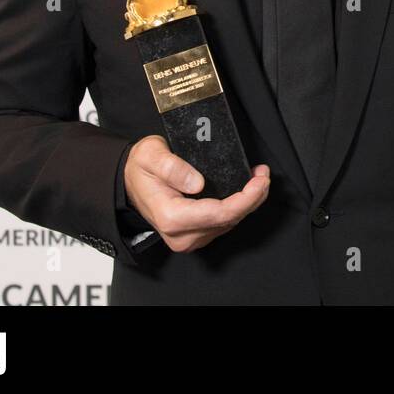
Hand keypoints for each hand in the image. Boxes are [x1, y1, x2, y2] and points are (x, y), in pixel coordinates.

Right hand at [123, 134, 269, 252]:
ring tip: (258, 177)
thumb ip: (172, 167)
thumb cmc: (141, 167)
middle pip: (229, 220)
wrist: (130, 181)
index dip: (246, 198)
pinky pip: (224, 223)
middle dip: (253, 197)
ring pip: (230, 223)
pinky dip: (239, 206)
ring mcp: (188, 238)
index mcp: (171, 217)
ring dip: (249, 202)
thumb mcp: (150, 155)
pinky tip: (245, 189)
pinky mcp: (195, 235)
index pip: (220, 214)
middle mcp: (181, 235)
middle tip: (264, 173)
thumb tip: (197, 183)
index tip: (260, 180)